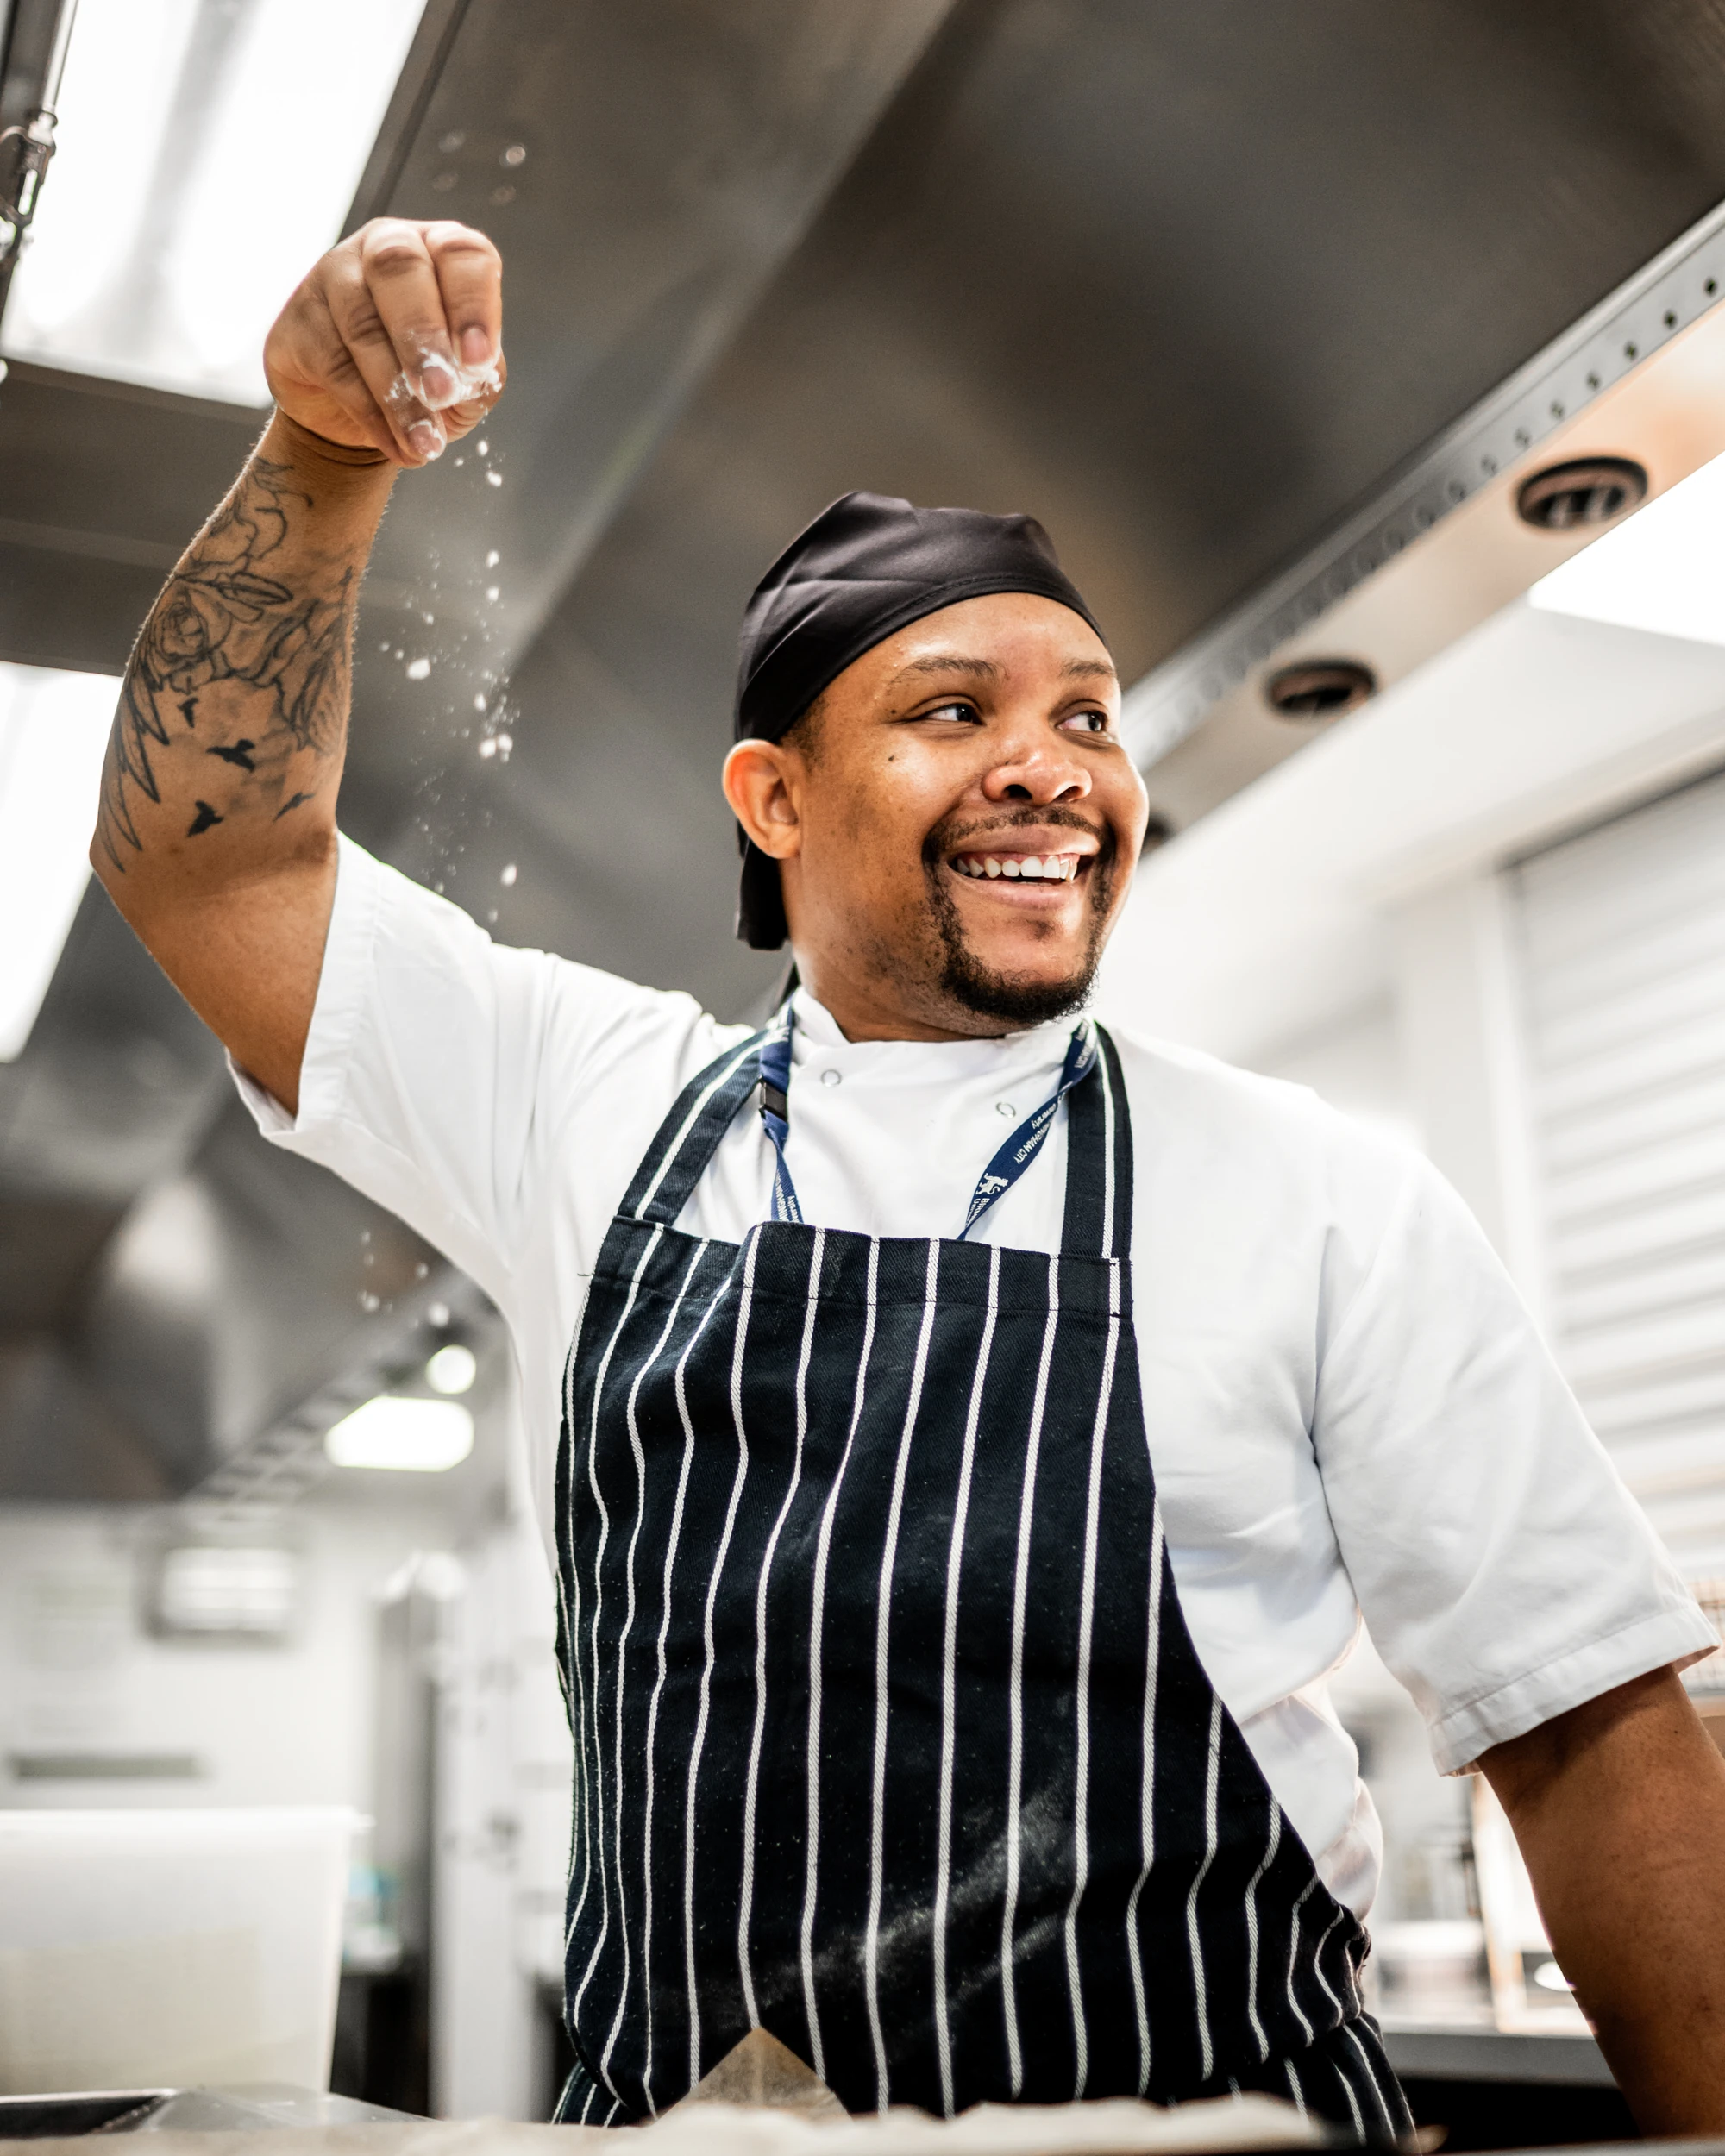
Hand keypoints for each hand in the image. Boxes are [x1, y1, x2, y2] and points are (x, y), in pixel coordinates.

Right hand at [263, 218, 504, 466]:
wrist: (355, 418)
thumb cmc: (424, 384)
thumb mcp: (468, 384)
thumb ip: (482, 375)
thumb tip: (472, 375)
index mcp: (438, 251)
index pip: (462, 254)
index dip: (474, 304)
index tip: (479, 360)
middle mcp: (384, 248)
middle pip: (399, 269)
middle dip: (423, 337)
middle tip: (441, 394)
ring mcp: (333, 275)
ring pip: (362, 324)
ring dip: (397, 392)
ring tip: (424, 442)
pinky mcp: (298, 318)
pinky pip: (333, 363)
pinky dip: (370, 412)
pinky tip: (395, 443)